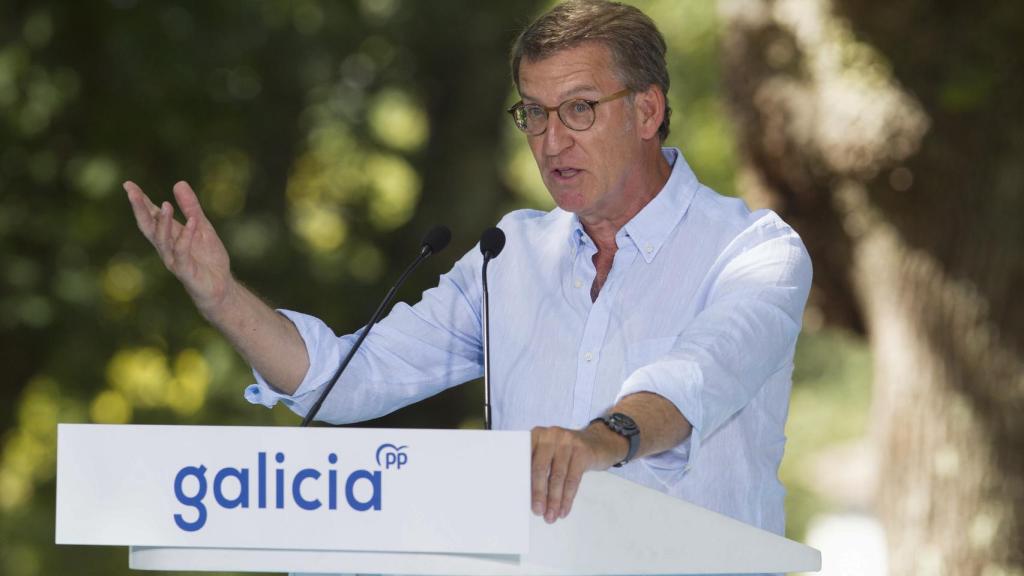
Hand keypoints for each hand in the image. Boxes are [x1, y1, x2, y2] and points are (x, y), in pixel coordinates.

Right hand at [124, 180, 233, 316]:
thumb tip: (179, 183)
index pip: (151, 216)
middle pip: (148, 226)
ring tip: (165, 204)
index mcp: (168, 235)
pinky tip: (193, 222)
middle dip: (139, 209)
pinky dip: (186, 237)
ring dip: (163, 222)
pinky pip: (182, 252)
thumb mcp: (202, 226)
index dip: (140, 201)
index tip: (128, 184)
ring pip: (162, 240)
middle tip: (131, 192)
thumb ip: (191, 207)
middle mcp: (166, 247)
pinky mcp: (185, 270)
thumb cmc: (208, 258)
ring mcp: (174, 259)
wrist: (220, 286)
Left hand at [530, 423, 626, 523]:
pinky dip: (567, 498)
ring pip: (558, 476)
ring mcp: (568, 441)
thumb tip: (526, 496)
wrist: (598, 442)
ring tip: (551, 516)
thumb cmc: (566, 452)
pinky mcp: (582, 451)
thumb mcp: (550, 453)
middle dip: (538, 493)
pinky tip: (564, 509)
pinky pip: (573, 479)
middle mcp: (550, 435)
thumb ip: (536, 466)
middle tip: (537, 511)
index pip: (525, 459)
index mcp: (536, 435)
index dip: (522, 480)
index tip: (520, 499)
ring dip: (554, 500)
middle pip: (541, 468)